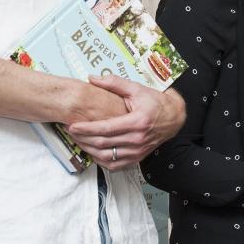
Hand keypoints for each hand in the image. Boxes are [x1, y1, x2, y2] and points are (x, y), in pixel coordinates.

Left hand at [66, 75, 185, 170]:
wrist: (173, 117)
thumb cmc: (155, 102)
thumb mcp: (137, 88)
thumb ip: (114, 83)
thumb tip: (92, 78)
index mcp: (137, 121)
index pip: (106, 128)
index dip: (86, 128)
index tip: (73, 125)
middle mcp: (137, 139)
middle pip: (103, 144)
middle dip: (83, 138)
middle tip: (70, 131)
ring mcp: (137, 151)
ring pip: (106, 157)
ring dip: (89, 150)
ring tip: (78, 140)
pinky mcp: (137, 158)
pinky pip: (114, 165)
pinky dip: (100, 160)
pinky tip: (92, 151)